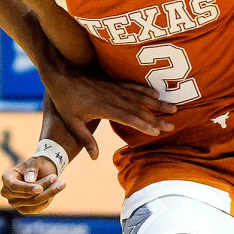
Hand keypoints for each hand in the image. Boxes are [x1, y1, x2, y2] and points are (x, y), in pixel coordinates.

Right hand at [1, 156, 64, 213]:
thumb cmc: (36, 165)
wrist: (42, 171)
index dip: (27, 188)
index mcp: (7, 178)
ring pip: (34, 202)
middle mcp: (7, 192)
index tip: (40, 189)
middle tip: (55, 177)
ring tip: (61, 183)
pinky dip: (49, 199)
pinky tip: (55, 189)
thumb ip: (31, 168)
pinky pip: (38, 207)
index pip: (14, 186)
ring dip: (49, 193)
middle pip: (26, 195)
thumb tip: (29, 179)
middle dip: (43, 186)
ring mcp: (15, 203)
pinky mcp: (25, 209)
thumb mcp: (35, 162)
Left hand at [45, 72, 175, 158]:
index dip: (144, 125)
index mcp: (104, 108)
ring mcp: (114, 88)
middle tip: (172, 125)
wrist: (60, 74)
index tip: (157, 132)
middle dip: (157, 117)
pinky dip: (146, 89)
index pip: (128, 118)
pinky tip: (156, 92)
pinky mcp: (113, 81)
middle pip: (139, 109)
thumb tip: (95, 158)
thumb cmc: (64, 100)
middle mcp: (113, 98)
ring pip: (140, 96)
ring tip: (173, 108)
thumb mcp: (72, 123)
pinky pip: (133, 85)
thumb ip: (86, 140)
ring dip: (157, 103)